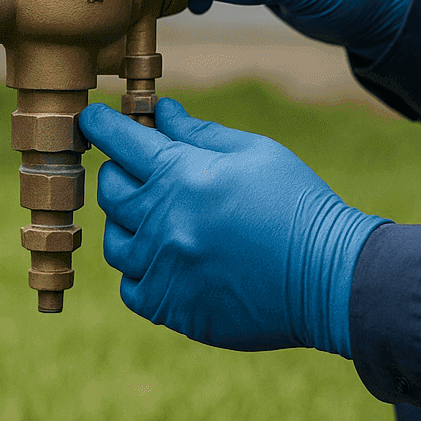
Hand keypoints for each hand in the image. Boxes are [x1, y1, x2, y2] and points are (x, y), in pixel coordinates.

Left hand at [81, 98, 387, 354]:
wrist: (328, 275)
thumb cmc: (297, 204)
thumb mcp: (255, 153)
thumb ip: (200, 133)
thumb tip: (163, 112)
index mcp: (182, 175)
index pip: (119, 141)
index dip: (100, 125)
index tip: (93, 120)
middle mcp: (162, 222)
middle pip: (110, 188)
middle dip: (119, 170)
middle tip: (142, 167)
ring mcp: (162, 269)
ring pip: (114, 241)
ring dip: (128, 222)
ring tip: (160, 216)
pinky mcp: (170, 308)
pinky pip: (131, 287)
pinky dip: (141, 270)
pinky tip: (168, 258)